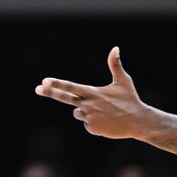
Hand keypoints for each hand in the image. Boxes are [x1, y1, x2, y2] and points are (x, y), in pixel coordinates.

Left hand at [35, 47, 149, 138]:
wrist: (138, 121)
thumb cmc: (130, 100)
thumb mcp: (123, 82)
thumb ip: (115, 65)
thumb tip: (115, 48)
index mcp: (94, 93)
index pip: (71, 87)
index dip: (57, 83)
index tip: (44, 81)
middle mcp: (89, 105)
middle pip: (65, 98)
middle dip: (50, 92)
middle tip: (37, 88)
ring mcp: (90, 117)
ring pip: (78, 113)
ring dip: (86, 112)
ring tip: (104, 113)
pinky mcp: (93, 128)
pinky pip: (87, 124)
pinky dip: (94, 123)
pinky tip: (107, 122)